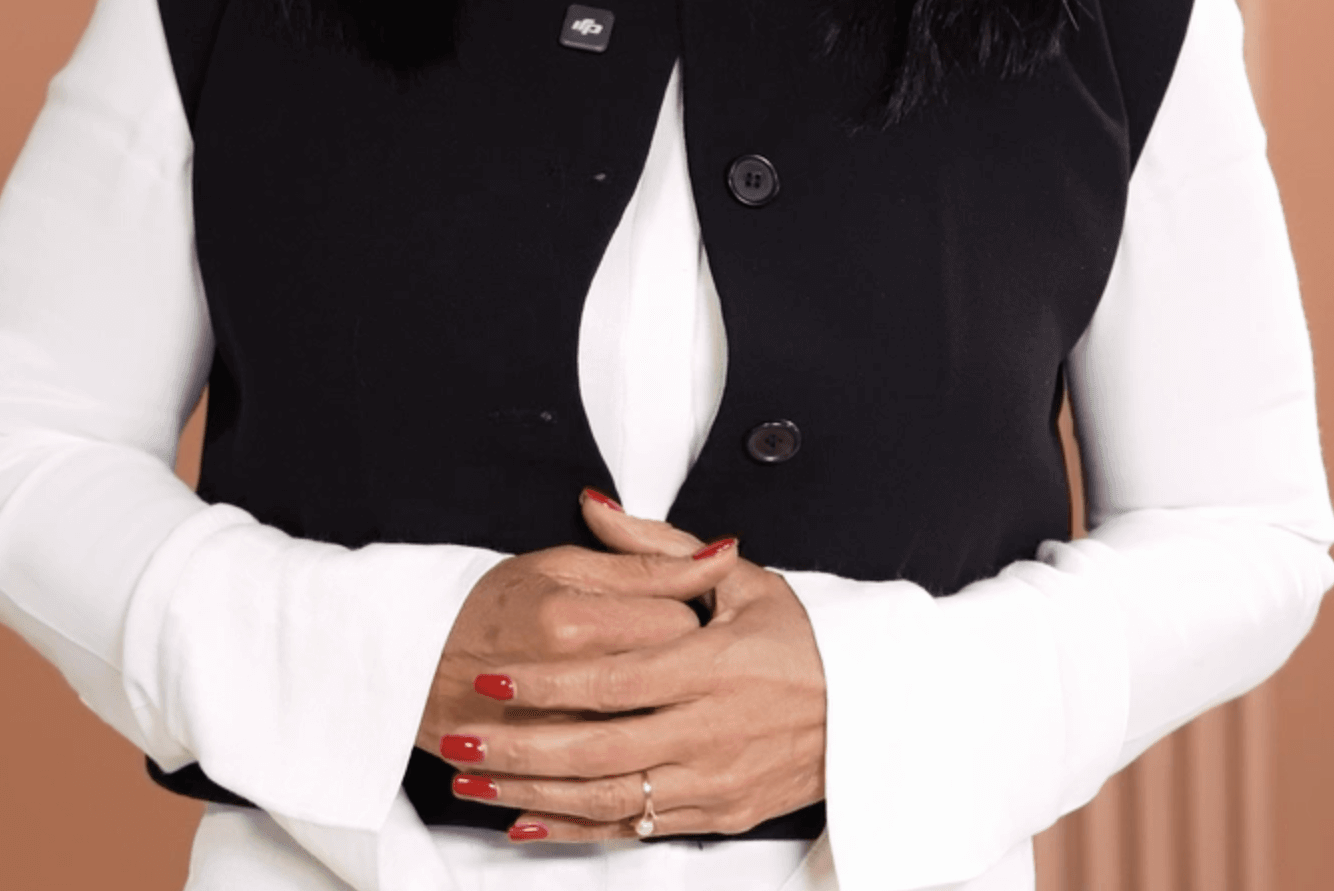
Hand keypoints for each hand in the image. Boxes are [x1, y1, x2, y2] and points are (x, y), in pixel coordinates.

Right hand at [420, 499, 730, 791]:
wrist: (411, 663)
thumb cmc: (487, 606)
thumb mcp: (561, 564)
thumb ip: (647, 561)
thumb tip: (724, 552)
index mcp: (574, 622)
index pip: (678, 623)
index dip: (684, 615)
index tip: (670, 612)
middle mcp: (567, 684)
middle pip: (669, 682)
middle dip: (674, 668)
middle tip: (653, 653)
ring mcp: (555, 736)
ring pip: (648, 737)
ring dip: (656, 716)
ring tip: (639, 695)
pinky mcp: (547, 774)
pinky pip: (613, 780)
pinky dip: (629, 760)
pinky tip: (627, 746)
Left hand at [448, 492, 827, 842]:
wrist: (870, 713)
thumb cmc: (806, 645)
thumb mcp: (743, 584)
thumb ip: (658, 550)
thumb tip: (595, 506)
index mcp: (713, 667)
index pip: (612, 680)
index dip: (546, 685)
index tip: (494, 678)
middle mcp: (711, 730)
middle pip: (598, 749)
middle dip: (520, 749)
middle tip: (464, 742)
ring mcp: (713, 780)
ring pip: (609, 798)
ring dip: (534, 795)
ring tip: (476, 785)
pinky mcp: (716, 814)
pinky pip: (635, 827)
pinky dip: (577, 827)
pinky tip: (529, 820)